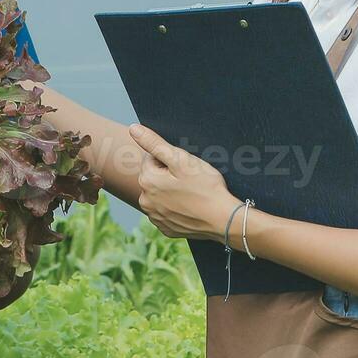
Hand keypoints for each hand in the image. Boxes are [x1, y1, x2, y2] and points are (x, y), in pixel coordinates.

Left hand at [129, 125, 237, 241]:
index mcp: (147, 181)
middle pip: (154, 178)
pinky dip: (176, 209)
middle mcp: (145, 201)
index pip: (152, 159)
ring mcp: (156, 218)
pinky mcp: (166, 229)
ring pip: (160, 196)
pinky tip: (190, 208)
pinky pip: (167, 212)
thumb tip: (133, 129)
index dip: (171, 159)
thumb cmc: (205, 187)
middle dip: (169, 176)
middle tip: (190, 180)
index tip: (185, 168)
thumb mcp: (181, 159)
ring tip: (191, 194)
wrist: (224, 219)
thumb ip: (155, 143)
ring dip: (171, 192)